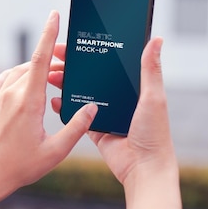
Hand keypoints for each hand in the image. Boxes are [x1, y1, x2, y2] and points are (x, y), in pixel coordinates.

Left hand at [0, 11, 96, 208]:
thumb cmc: (21, 166)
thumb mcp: (56, 151)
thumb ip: (77, 127)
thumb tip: (92, 108)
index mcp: (29, 102)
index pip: (41, 59)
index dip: (49, 35)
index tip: (55, 15)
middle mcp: (11, 93)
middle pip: (35, 65)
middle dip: (54, 61)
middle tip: (70, 69)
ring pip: (20, 71)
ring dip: (37, 70)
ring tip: (53, 82)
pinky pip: (6, 78)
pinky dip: (19, 75)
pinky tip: (27, 83)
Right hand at [50, 37, 181, 208]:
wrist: (143, 169)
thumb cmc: (154, 134)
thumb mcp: (153, 98)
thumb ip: (150, 70)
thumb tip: (157, 39)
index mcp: (134, 87)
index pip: (110, 62)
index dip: (92, 50)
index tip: (75, 42)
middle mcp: (119, 97)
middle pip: (92, 75)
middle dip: (73, 65)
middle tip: (56, 57)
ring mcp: (105, 113)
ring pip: (81, 92)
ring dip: (66, 82)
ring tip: (50, 74)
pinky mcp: (94, 128)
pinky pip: (76, 114)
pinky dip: (65, 105)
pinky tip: (54, 98)